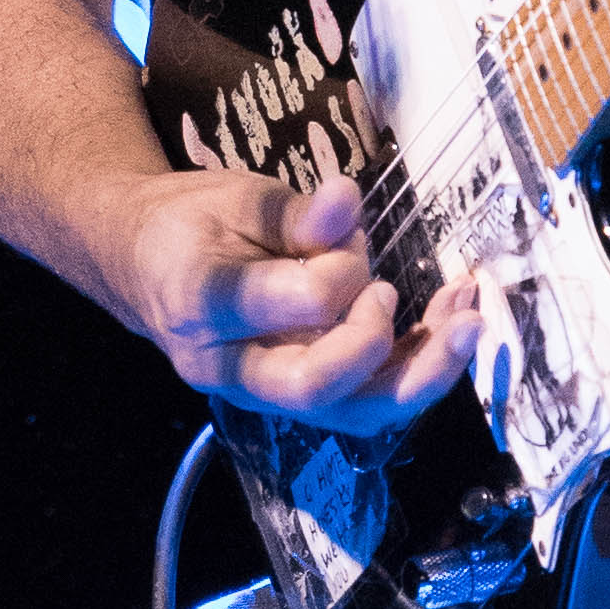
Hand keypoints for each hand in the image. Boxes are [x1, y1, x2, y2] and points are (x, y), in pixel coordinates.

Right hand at [109, 162, 480, 437]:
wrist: (141, 266)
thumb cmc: (187, 225)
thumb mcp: (232, 197)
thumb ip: (293, 211)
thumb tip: (349, 201)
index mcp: (204, 304)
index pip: (290, 306)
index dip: (340, 273)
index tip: (350, 231)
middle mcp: (231, 366)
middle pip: (319, 389)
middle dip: (390, 347)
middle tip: (432, 300)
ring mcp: (265, 391)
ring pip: (353, 411)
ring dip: (423, 371)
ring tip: (468, 318)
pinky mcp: (297, 395)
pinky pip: (363, 401)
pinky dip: (414, 369)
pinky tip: (449, 325)